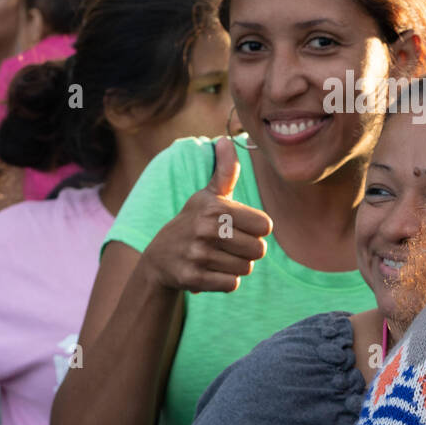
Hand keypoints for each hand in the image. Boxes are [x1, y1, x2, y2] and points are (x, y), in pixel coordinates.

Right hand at [142, 138, 272, 293]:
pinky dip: (225, 280)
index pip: (265, 226)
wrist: (159, 258)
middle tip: (228, 246)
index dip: (256, 230)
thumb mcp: (208, 195)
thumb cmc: (193, 222)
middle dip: (247, 251)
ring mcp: (198, 254)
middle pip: (258, 250)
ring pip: (246, 269)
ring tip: (217, 257)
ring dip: (236, 266)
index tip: (239, 228)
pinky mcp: (193, 278)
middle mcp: (206, 229)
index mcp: (216, 207)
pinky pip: (231, 284)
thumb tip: (226, 140)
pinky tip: (210, 270)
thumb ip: (225, 171)